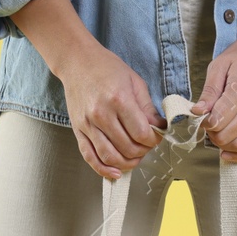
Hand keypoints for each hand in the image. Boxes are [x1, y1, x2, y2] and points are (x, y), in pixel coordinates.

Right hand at [12, 0, 164, 178]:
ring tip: (135, 157)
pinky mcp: (78, 130)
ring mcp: (88, 124)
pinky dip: (104, 170)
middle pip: (128, 148)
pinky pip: (90, 157)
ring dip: (127, 163)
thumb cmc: (107, 69)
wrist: (77, 62)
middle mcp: (102, 114)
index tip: (156, 136)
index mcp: (119, 100)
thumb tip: (159, 128)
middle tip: (146, 145)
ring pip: (110, 157)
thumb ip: (147, 108)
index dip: (154, 140)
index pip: (142, 134)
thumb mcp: (135, 82)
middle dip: (143, 151)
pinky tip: (116, 173)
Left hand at [194, 2, 236, 162]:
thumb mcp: (220, 65)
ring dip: (223, 145)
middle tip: (207, 123)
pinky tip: (227, 153)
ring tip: (216, 133)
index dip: (204, 122)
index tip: (201, 115)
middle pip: (226, 137)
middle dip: (211, 134)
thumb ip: (209, 91)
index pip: (217, 122)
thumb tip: (197, 111)